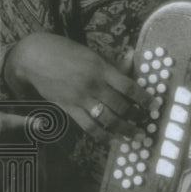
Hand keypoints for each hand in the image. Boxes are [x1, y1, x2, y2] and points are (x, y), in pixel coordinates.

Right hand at [5, 33, 150, 140]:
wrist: (34, 56)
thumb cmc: (66, 52)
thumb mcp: (92, 54)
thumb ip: (112, 63)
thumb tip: (133, 58)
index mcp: (101, 69)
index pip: (129, 87)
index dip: (144, 98)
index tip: (155, 105)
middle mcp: (92, 84)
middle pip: (120, 106)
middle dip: (136, 117)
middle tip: (147, 123)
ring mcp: (80, 98)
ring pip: (107, 119)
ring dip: (124, 129)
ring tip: (135, 135)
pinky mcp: (68, 108)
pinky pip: (88, 126)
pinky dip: (102, 135)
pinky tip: (113, 139)